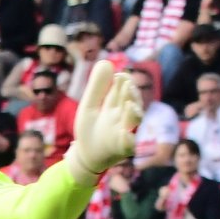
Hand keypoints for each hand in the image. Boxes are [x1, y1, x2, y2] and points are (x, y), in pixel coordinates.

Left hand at [64, 61, 141, 185]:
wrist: (85, 157)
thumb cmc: (90, 130)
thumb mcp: (90, 106)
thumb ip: (97, 87)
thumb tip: (106, 62)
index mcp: (118, 104)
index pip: (123, 90)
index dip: (123, 83)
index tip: (119, 75)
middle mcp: (125, 117)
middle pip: (132, 103)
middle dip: (130, 95)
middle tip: (127, 85)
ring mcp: (126, 132)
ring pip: (134, 122)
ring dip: (132, 113)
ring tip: (128, 105)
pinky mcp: (123, 149)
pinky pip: (129, 144)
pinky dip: (128, 139)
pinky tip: (124, 134)